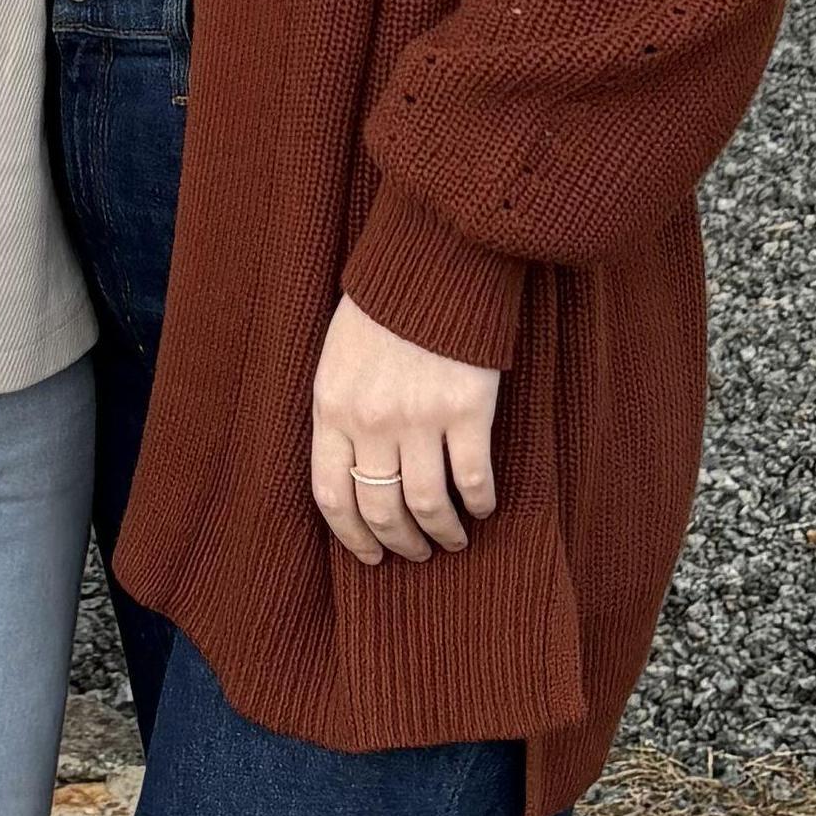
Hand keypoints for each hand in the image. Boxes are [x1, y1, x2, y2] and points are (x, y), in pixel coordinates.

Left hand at [309, 294, 500, 564]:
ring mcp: (420, 416)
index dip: (351, 536)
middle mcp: (372, 419)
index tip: (370, 556)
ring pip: (427, 505)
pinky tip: (483, 506)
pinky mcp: (467, 408)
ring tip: (452, 539)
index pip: (331, 494)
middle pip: (381, 508)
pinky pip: (473, 478)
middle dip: (399, 543)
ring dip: (442, 533)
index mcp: (332, 405)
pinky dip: (480, 502)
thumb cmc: (384, 307)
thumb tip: (352, 471)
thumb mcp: (339, 356)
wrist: (435, 259)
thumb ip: (341, 411)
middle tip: (415, 553)